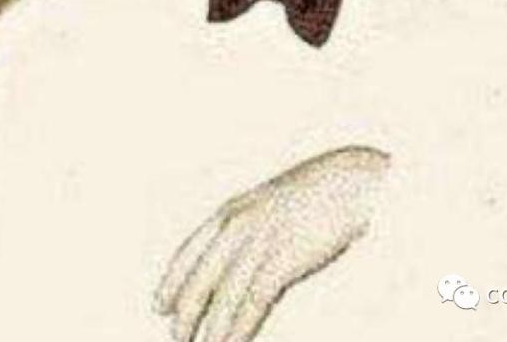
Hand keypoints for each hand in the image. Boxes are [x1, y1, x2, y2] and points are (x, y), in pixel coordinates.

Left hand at [153, 145, 389, 341]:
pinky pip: (252, 301)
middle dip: (185, 313)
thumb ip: (247, 228)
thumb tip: (237, 258)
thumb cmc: (314, 193)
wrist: (348, 182)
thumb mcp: (267, 205)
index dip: (172, 282)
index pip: (187, 253)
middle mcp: (235, 227)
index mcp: (229, 212)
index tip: (158, 305)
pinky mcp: (282, 259)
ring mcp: (258, 243)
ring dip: (210, 329)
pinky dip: (239, 328)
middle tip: (177, 338)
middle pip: (199, 279)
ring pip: (223, 296)